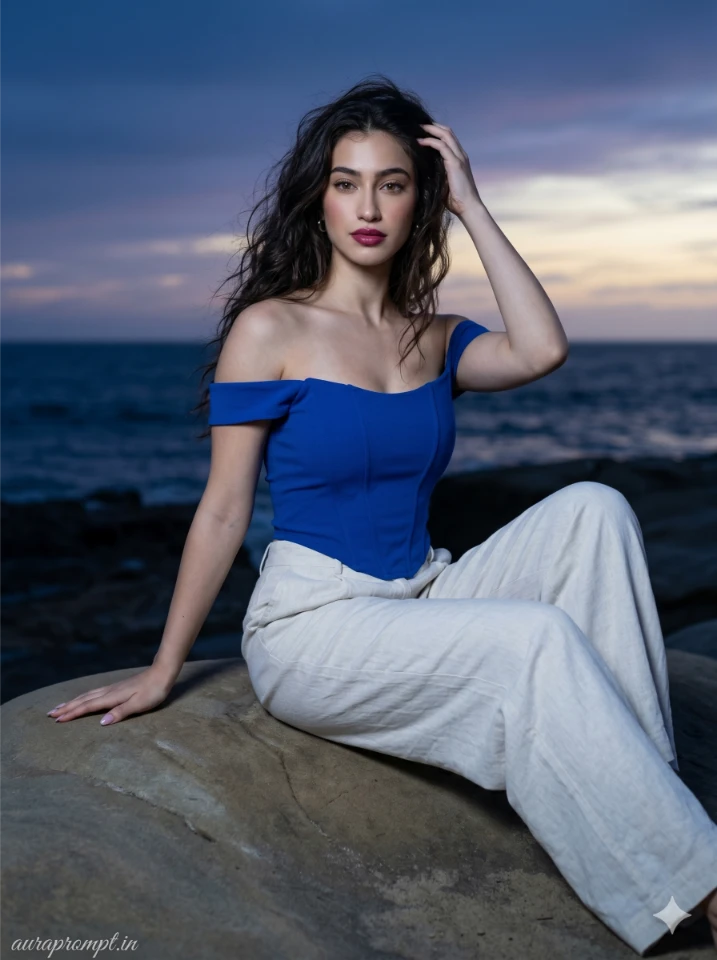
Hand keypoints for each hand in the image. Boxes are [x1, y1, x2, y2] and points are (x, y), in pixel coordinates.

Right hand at [46, 665, 174, 724]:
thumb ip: (120, 712)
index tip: (57, 720)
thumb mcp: (139, 704)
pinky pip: (93, 693)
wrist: (162, 673)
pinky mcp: (116, 687)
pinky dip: (83, 697)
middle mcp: (108, 691)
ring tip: (60, 706)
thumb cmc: (153, 691)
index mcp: (112, 697)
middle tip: (49, 714)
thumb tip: (101, 722)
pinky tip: (82, 698)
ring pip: (86, 695)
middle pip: (82, 700)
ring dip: (72, 701)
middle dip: (66, 707)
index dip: (72, 714)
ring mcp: (111, 688)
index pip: (87, 706)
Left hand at [416, 122, 481, 217]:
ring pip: (445, 134)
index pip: (448, 138)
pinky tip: (420, 142)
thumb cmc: (456, 200)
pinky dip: (430, 141)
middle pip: (447, 131)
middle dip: (432, 126)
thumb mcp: (443, 183)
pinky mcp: (455, 163)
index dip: (436, 132)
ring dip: (430, 130)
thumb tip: (421, 172)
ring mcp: (459, 157)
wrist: (468, 207)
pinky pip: (442, 146)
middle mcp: (460, 154)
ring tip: (418, 129)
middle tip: (418, 125)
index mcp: (459, 158)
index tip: (422, 131)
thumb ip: (436, 174)